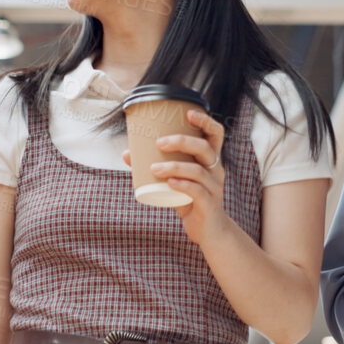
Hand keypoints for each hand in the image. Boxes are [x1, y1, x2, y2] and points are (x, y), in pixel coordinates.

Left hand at [123, 108, 231, 246]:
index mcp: (210, 160)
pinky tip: (169, 183)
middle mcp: (216, 170)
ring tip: (154, 168)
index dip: (204, 120)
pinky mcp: (209, 204)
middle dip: (181, 141)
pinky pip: (197, 191)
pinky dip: (182, 185)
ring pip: (198, 171)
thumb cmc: (190, 200)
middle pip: (204, 148)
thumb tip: (127, 153)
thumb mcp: (174, 181)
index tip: (187, 112)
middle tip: (159, 142)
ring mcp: (214, 187)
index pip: (215, 134)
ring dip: (174, 166)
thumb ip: (156, 166)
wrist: (208, 231)